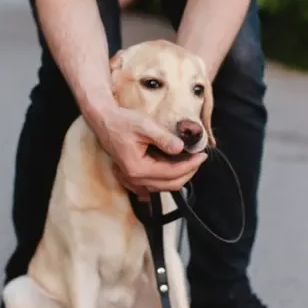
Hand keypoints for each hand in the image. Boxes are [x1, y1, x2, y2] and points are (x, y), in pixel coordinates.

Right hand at [91, 106, 206, 197]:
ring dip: (179, 176)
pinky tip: (174, 169)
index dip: (190, 165)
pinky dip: (167, 179)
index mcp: (138, 168)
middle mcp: (135, 179)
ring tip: (190, 161)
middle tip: (199, 158)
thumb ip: (163, 138)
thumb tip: (180, 148)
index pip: (172, 173)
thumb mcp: (145, 125)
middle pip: (170, 184)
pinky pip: (153, 185)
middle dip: (188, 172)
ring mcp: (132, 180)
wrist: (104, 121)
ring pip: (163, 186)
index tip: (203, 155)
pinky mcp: (132, 177)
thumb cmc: (122, 122)